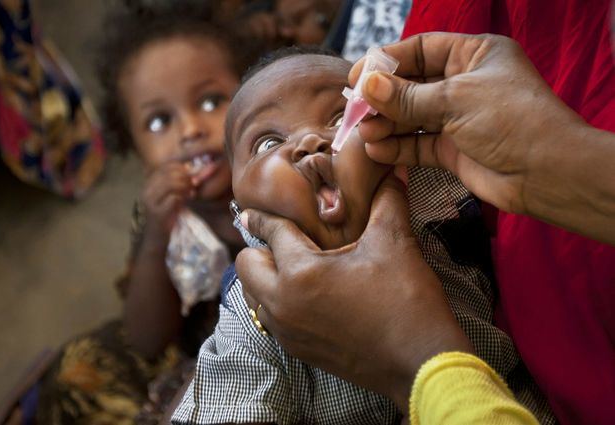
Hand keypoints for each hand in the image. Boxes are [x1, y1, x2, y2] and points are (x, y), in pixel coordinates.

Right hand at [141, 162, 194, 239]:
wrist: (154, 240)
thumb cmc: (164, 218)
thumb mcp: (170, 198)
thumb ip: (177, 185)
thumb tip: (191, 170)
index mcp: (149, 185)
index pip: (165, 166)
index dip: (181, 168)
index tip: (190, 176)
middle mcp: (146, 191)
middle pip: (169, 173)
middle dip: (185, 177)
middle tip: (193, 185)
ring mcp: (150, 202)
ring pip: (171, 183)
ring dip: (185, 186)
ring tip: (191, 193)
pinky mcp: (157, 214)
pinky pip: (174, 198)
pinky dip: (184, 198)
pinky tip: (187, 201)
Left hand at [236, 175, 473, 410]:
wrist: (421, 362)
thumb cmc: (406, 300)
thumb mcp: (395, 243)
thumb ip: (387, 200)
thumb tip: (393, 169)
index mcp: (300, 273)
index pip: (272, 232)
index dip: (264, 217)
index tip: (250, 211)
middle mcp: (283, 304)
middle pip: (246, 266)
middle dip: (260, 248)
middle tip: (286, 240)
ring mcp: (287, 331)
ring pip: (253, 295)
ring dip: (265, 277)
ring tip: (294, 266)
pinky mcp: (298, 350)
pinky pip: (269, 318)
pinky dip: (276, 302)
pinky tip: (305, 294)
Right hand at [352, 33, 585, 215]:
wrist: (546, 173)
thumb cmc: (513, 121)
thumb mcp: (455, 100)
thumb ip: (407, 96)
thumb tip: (368, 85)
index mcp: (474, 55)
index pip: (421, 50)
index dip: (388, 61)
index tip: (359, 76)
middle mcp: (464, 84)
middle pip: (411, 85)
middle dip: (383, 98)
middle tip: (357, 110)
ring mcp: (458, 118)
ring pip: (412, 117)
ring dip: (387, 124)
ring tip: (365, 133)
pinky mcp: (454, 149)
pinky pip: (418, 145)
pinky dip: (398, 147)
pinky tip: (377, 150)